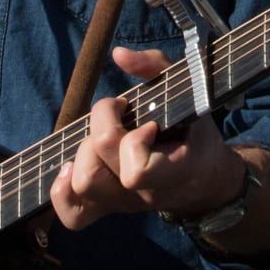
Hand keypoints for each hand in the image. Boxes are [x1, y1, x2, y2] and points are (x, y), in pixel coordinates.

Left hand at [49, 46, 246, 230]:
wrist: (206, 180)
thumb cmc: (195, 129)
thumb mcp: (188, 91)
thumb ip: (154, 66)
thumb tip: (119, 54)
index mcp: (173, 172)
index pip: (135, 170)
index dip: (134, 139)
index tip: (150, 124)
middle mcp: (144, 195)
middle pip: (95, 168)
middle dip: (102, 129)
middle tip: (123, 116)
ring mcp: (123, 205)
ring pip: (82, 184)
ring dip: (85, 151)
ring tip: (106, 135)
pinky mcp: (107, 207)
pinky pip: (73, 215)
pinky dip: (63, 190)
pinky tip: (71, 165)